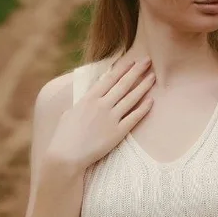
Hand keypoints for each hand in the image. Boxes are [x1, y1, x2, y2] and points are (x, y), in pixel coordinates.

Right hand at [47, 56, 154, 170]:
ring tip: (153, 77)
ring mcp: (110, 119)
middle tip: (148, 60)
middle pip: (123, 84)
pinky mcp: (117, 133)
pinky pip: (134, 118)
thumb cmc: (64, 136)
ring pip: (131, 98)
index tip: (131, 60)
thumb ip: (81, 104)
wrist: (65, 156)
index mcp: (88, 98)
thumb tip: (86, 98)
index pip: (109, 78)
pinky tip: (152, 101)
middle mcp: (101, 105)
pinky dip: (144, 108)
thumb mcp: (69, 113)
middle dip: (137, 71)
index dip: (122, 68)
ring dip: (143, 86)